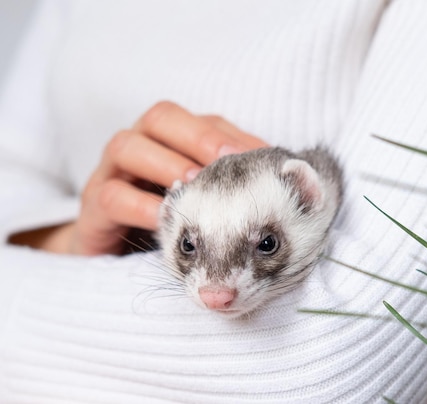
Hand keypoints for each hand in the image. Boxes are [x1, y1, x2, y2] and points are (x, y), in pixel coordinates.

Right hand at [11, 101, 266, 254]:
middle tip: (229, 161)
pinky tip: (168, 219)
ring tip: (195, 185)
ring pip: (128, 147)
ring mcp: (113, 171)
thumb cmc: (180, 222)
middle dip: (198, 137)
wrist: (119, 250)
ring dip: (166, 165)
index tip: (266, 157)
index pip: (206, 122)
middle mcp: (142, 144)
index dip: (234, 136)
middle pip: (161, 117)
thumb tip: (296, 174)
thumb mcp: (214, 200)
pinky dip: (143, 206)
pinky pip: (112, 197)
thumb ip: (242, 182)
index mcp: (175, 139)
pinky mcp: (96, 206)